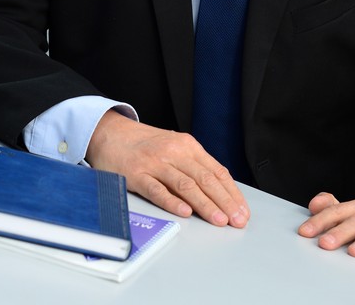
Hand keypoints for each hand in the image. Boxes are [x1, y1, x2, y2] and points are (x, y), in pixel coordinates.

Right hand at [85, 110, 249, 228]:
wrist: (111, 133)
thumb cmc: (146, 145)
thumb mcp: (174, 148)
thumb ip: (194, 165)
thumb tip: (220, 191)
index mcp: (188, 146)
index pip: (216, 171)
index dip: (232, 192)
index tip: (243, 210)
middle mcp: (174, 152)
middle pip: (205, 179)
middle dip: (224, 201)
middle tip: (237, 220)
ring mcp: (155, 163)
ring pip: (185, 185)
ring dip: (205, 204)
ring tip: (219, 220)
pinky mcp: (136, 174)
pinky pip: (157, 190)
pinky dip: (172, 202)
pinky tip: (185, 212)